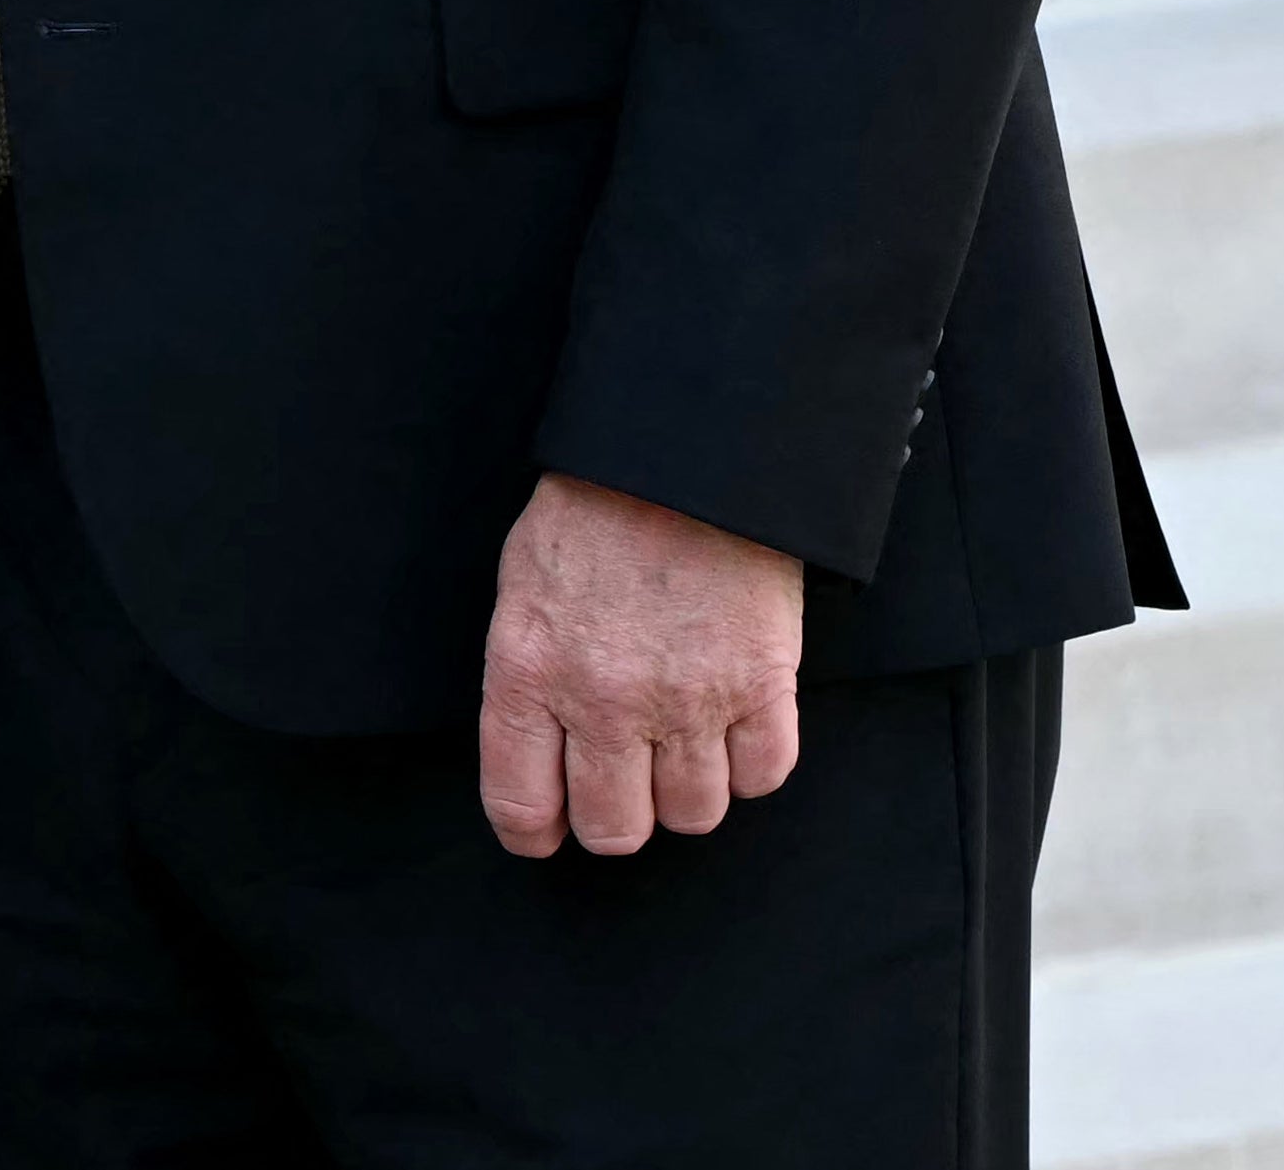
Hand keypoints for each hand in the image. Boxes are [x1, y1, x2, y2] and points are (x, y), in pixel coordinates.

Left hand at [474, 473, 800, 859]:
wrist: (688, 453)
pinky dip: (751, 763)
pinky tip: (735, 723)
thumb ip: (528, 678)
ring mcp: (688, 699)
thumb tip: (538, 762)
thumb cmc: (597, 510)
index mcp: (529, 671)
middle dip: (618, 817)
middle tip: (625, 781)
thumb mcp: (525, 586)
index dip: (535, 831)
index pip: (521, 804)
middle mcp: (605, 700)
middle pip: (615, 830)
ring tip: (684, 740)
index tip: (548, 829)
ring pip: (693, 815)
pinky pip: (762, 777)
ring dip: (688, 789)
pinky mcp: (762, 685)